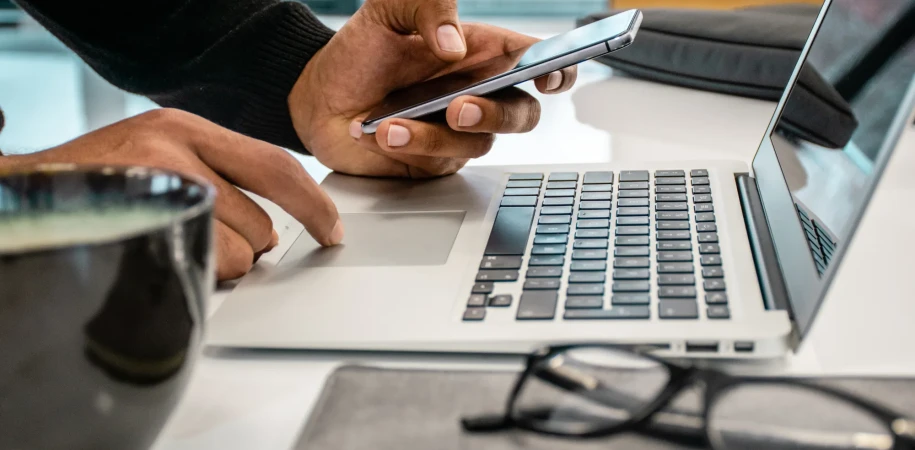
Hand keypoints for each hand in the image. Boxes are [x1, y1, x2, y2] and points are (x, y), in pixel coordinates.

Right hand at [0, 109, 341, 280]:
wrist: (25, 193)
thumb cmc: (100, 180)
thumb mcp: (160, 154)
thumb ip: (219, 177)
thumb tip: (276, 231)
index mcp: (187, 128)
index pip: (276, 166)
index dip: (314, 204)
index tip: (332, 230)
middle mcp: (174, 149)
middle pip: (261, 222)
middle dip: (249, 247)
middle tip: (210, 241)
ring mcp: (155, 185)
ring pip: (236, 252)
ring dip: (219, 264)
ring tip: (174, 245)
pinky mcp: (139, 221)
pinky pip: (202, 267)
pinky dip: (195, 275)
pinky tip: (163, 257)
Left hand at [289, 0, 576, 177]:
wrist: (317, 96)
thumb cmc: (360, 51)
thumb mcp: (388, 10)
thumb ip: (427, 6)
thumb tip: (454, 42)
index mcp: (482, 53)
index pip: (537, 61)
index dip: (557, 70)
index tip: (547, 75)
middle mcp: (479, 94)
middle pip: (523, 114)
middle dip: (497, 114)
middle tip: (458, 107)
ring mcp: (458, 132)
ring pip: (478, 143)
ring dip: (435, 135)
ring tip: (391, 122)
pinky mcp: (434, 161)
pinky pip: (439, 162)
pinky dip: (409, 148)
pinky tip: (378, 132)